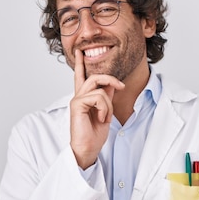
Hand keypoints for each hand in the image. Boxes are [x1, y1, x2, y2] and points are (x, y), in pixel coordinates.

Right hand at [70, 49, 124, 168]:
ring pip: (99, 87)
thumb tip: (113, 85)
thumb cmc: (94, 134)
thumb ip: (107, 97)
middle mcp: (78, 96)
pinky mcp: (77, 104)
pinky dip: (105, 108)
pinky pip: (98, 97)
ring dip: (109, 102)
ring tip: (106, 116)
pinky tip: (101, 118)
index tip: (79, 51)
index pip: (80, 76)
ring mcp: (77, 99)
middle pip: (95, 76)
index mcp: (84, 97)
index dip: (80, 63)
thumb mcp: (106, 111)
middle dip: (111, 79)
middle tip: (121, 85)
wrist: (88, 148)